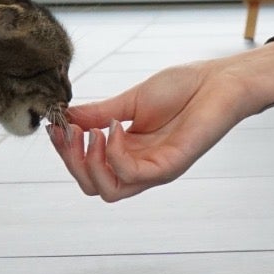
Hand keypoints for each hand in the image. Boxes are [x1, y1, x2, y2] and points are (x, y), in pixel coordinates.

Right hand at [48, 42, 273, 201]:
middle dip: (72, 161)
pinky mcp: (171, 166)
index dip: (66, 152)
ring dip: (90, 163)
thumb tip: (67, 116)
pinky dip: (115, 154)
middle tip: (68, 131)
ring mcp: (155, 169)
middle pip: (94, 186)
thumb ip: (100, 113)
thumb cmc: (183, 88)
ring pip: (109, 191)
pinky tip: (116, 127)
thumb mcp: (131, 100)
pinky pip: (133, 175)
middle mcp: (140, 166)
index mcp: (129, 151)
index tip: (54, 125)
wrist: (219, 81)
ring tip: (92, 132)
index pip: (89, 168)